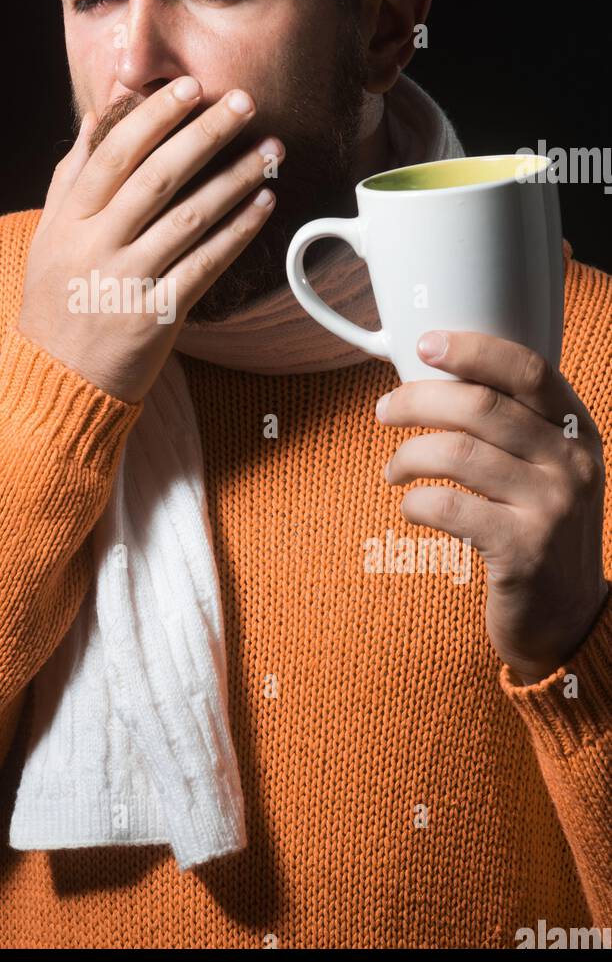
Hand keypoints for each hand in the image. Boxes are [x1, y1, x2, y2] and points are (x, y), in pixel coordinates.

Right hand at [18, 76, 284, 402]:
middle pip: (157, 178)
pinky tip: (264, 203)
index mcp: (69, 221)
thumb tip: (97, 117)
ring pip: (189, 218)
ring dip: (235, 177)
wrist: (58, 381)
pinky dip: (238, 232)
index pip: (114, 155)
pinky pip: (206, 265)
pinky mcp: (158, 316)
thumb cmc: (56, 301)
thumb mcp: (48, 237)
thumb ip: (70, 176)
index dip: (154, 117)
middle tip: (244, 101)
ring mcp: (127, 283)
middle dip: (204, 133)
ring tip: (270, 148)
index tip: (190, 86)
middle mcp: (96, 247)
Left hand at [377, 329, 608, 683]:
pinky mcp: (523, 552)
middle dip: (418, 401)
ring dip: (408, 456)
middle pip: (480, 407)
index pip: (528, 370)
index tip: (425, 343)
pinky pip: (448, 507)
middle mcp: (572, 464)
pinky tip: (410, 508)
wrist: (568, 618)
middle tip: (384, 410)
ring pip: (457, 454)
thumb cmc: (537, 529)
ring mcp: (552, 508)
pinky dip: (415, 503)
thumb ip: (512, 426)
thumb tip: (432, 376)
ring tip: (393, 470)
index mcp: (577, 432)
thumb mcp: (545, 470)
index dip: (473, 350)